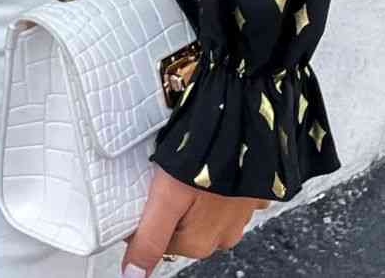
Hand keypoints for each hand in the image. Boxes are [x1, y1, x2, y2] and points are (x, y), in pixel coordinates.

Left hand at [120, 167, 269, 273]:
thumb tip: (133, 276)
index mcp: (199, 243)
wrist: (243, 123)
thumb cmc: (204, 158)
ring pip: (206, 211)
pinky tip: (209, 162)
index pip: (160, 241)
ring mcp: (240, 213)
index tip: (142, 193)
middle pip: (183, 227)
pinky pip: (228, 192)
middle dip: (172, 206)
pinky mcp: (251, 191)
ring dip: (195, 193)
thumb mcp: (166, 198)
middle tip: (164, 175)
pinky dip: (216, 180)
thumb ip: (149, 238)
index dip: (146, 217)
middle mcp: (224, 235)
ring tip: (186, 165)